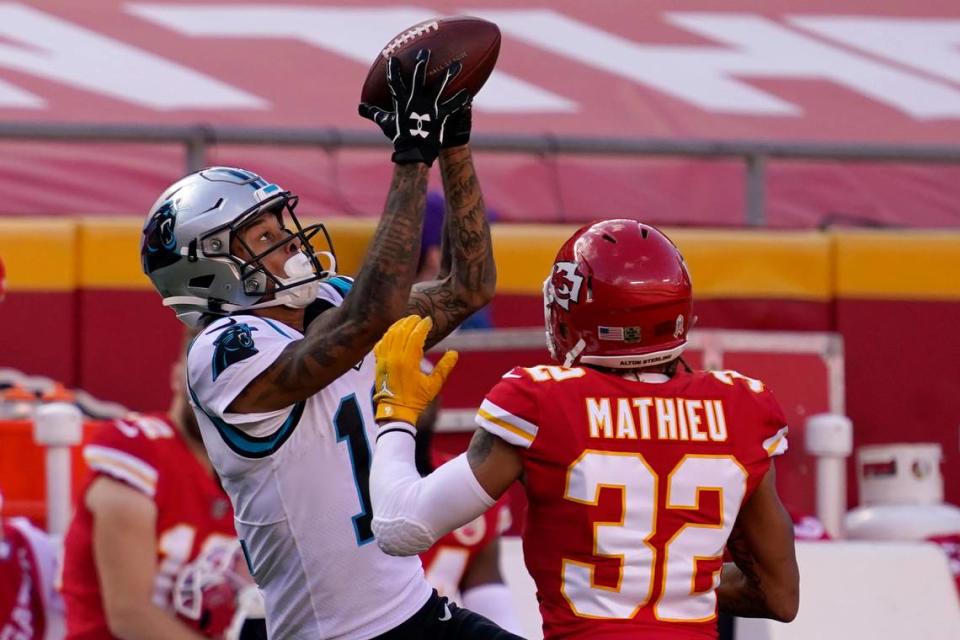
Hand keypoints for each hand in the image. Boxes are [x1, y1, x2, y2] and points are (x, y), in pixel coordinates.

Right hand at [359, 49, 471, 165]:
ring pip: (439, 87)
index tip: (393, 58)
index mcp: (401, 102)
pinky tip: (469, 94)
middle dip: (421, 63)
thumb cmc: (398, 137)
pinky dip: (461, 100)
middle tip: (425, 52)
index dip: (393, 70)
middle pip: (418, 78)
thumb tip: (361, 107)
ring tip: (457, 65)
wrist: (413, 152)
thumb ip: (374, 113)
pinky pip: (452, 106)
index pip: (395, 82)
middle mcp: (415, 101)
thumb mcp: (385, 123)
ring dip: (448, 75)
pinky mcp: (440, 116)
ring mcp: (429, 108)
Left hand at [373, 315, 457, 424]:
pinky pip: (381, 344)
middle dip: (410, 322)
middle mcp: (394, 358)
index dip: (422, 326)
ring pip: (390, 335)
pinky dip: (387, 335)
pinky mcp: (378, 363)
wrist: (394, 412)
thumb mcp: (433, 385)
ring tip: (407, 320)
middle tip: (418, 317)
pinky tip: (393, 332)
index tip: (428, 320)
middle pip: (401, 331)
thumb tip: (454, 353)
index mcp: (408, 362)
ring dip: (399, 325)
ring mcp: (384, 360)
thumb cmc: (416, 400)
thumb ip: (444, 368)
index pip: (415, 336)